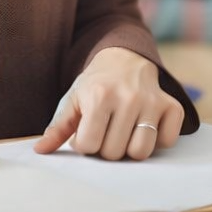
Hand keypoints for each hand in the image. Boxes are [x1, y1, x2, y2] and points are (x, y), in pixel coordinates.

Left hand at [33, 48, 184, 160]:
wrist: (124, 59)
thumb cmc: (95, 85)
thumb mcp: (73, 100)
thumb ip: (57, 128)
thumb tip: (40, 151)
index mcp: (98, 96)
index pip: (89, 146)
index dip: (85, 144)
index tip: (87, 132)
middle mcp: (128, 97)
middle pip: (114, 153)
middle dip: (106, 148)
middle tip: (106, 131)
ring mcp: (152, 101)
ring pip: (141, 152)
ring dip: (130, 149)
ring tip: (123, 133)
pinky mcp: (172, 106)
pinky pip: (167, 142)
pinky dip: (157, 140)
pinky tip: (145, 127)